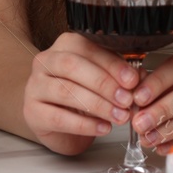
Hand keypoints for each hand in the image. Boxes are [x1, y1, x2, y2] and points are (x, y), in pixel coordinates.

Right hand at [23, 32, 140, 155]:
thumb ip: (118, 77)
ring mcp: (35, 86)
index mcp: (65, 44)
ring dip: (97, 105)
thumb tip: (140, 79)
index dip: (112, 65)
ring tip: (120, 117)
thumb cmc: (81, 94)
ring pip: (66, 91)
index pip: (88, 48)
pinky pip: (59, 118)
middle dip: (104, 84)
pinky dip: (85, 125)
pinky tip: (103, 128)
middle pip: (73, 66)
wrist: (56, 120)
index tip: (133, 80)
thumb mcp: (101, 80)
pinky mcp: (32, 112)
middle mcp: (45, 61)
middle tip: (127, 100)